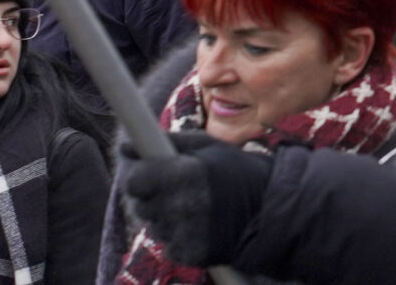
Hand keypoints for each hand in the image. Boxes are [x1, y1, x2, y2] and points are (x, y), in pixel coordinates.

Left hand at [120, 132, 273, 266]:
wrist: (270, 207)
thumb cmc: (236, 170)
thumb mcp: (207, 146)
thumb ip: (166, 143)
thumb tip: (125, 147)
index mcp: (185, 174)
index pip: (134, 181)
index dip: (141, 176)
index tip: (151, 173)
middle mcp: (181, 205)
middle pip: (141, 205)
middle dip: (153, 196)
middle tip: (178, 189)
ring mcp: (185, 233)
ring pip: (154, 225)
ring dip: (166, 217)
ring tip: (194, 206)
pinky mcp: (189, 253)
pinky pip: (168, 245)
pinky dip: (178, 236)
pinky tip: (199, 224)